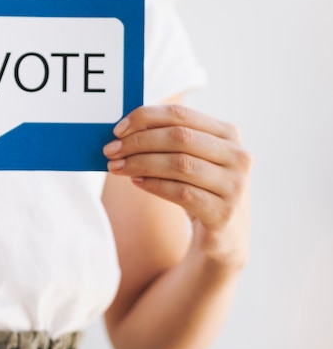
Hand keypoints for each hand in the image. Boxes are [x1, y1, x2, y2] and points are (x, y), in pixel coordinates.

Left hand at [103, 104, 251, 268]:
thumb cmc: (200, 188)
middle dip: (139, 142)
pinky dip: (154, 185)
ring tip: (117, 167)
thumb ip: (167, 141)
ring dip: (141, 163)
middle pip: (179, 137)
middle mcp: (237, 156)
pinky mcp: (224, 212)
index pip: (181, 115)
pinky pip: (182, 193)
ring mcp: (234, 185)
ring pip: (180, 164)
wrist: (225, 233)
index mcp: (227, 134)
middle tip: (111, 150)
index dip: (146, 117)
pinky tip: (136, 182)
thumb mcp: (191, 159)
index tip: (117, 130)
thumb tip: (123, 131)